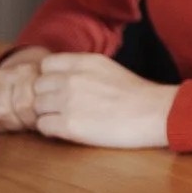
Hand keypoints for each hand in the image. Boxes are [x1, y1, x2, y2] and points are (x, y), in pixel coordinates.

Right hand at [0, 47, 51, 131]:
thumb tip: (41, 124)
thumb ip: (45, 108)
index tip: (35, 122)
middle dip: (12, 124)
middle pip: (0, 111)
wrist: (25, 77)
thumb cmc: (38, 95)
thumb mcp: (47, 99)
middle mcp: (4, 73)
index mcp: (27, 72)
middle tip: (20, 123)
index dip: (28, 120)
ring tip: (8, 122)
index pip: (23, 105)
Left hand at [32, 53, 177, 148]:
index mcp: (84, 62)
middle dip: (46, 97)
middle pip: (37, 86)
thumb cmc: (138, 94)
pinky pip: (42, 127)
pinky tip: (69, 130)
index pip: (46, 65)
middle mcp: (72, 78)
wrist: (155, 113)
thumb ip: (83, 70)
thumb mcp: (108, 69)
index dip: (50, 78)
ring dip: (47, 114)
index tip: (60, 88)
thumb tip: (61, 78)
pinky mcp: (69, 126)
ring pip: (36, 107)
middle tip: (62, 107)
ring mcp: (68, 102)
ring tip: (67, 119)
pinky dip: (51, 130)